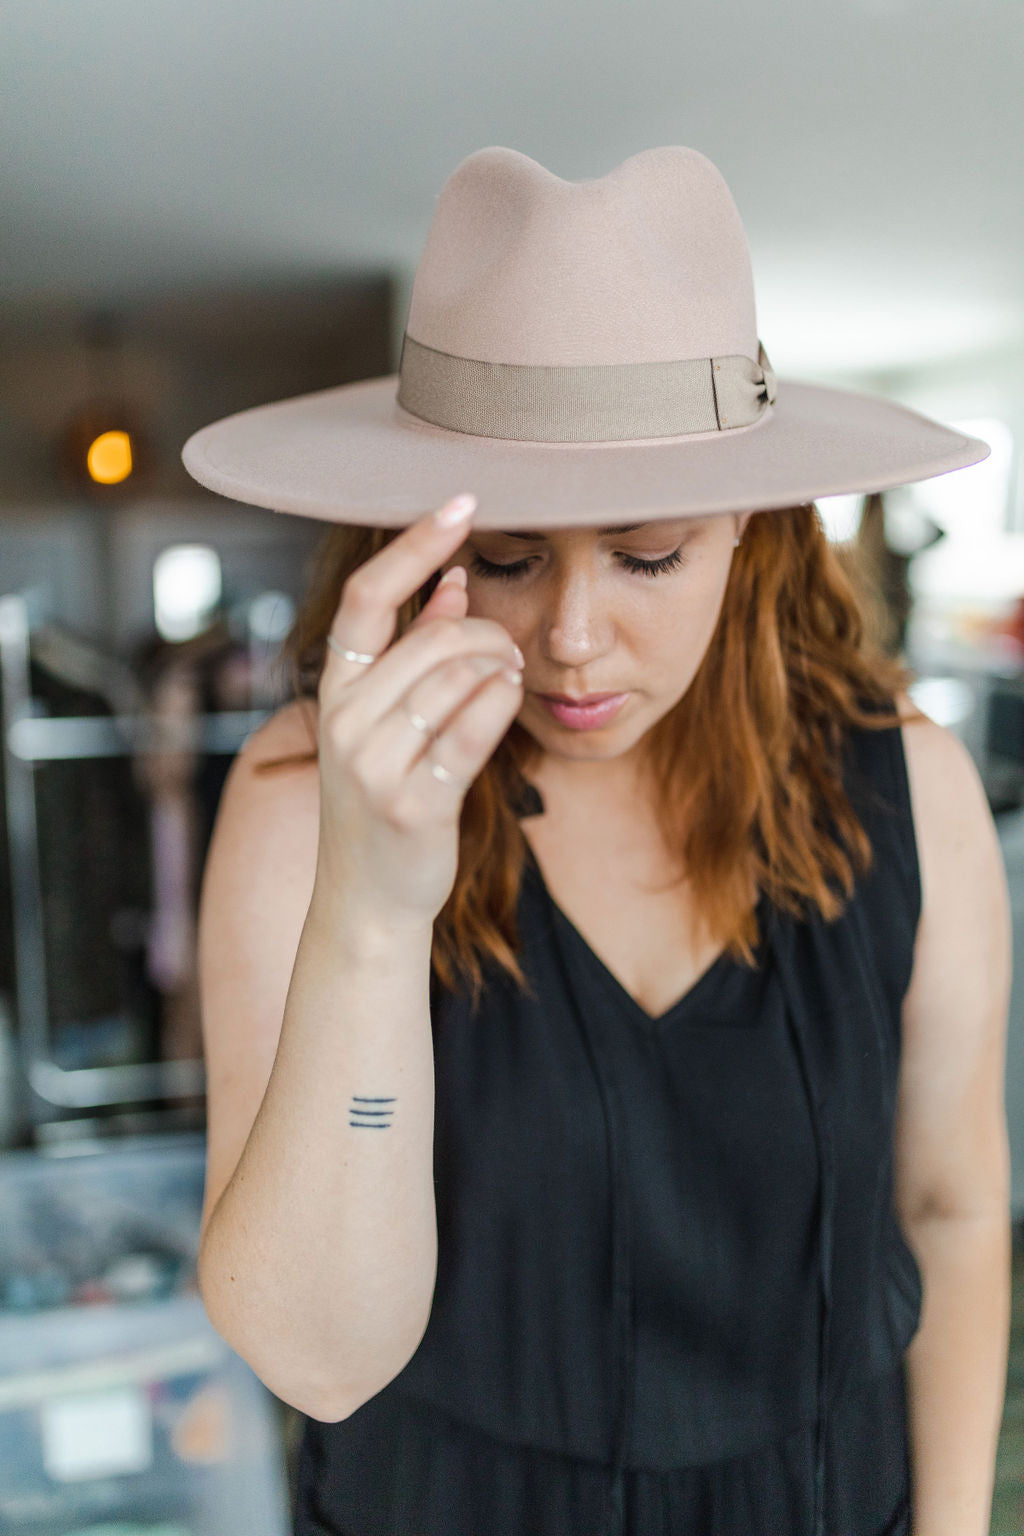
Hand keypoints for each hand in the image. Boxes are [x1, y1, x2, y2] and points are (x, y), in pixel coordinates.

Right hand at [314, 496, 524, 927]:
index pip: (366, 598)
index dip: (414, 544)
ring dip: (501, 666)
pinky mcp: (415, 802)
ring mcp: (374, 764)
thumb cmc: (385, 801)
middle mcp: (344, 721)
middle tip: (510, 649)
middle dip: (488, 631)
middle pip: (434, 637)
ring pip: (459, 676)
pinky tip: (510, 697)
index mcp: (333, 692)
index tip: (460, 502)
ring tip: (510, 677)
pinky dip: (500, 702)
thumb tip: (452, 579)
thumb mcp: (385, 722)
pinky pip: (473, 729)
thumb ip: (415, 649)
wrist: (367, 900)